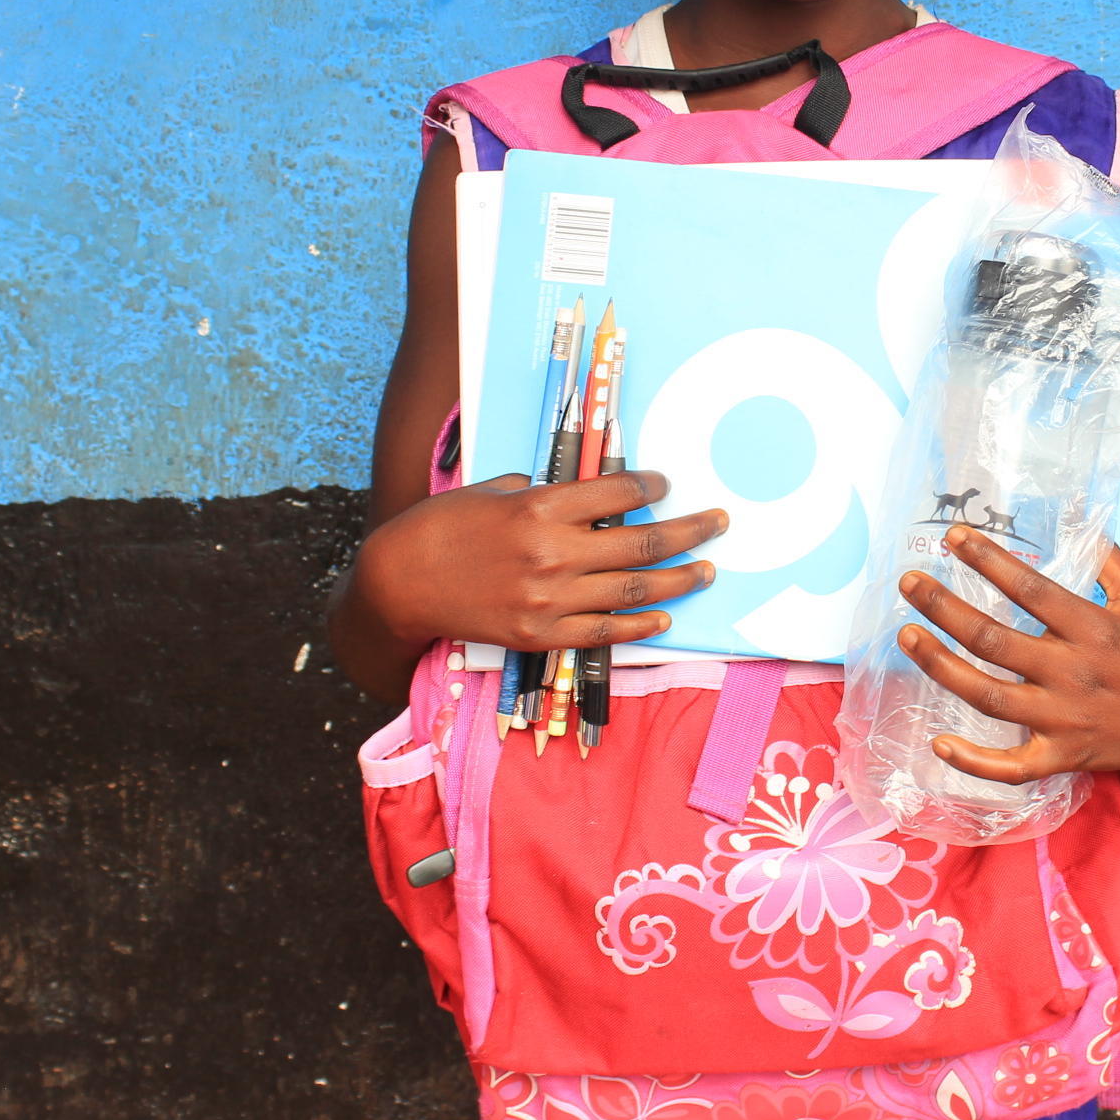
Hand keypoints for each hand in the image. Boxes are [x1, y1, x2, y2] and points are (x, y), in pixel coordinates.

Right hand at [343, 470, 725, 671]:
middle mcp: (553, 553)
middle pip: (640, 541)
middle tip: (719, 523)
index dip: (652, 486)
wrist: (400, 582)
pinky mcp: (539, 635)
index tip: (667, 484)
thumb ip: (545, 492)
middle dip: (689, 530)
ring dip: (678, 579)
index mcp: (541, 507)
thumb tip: (589, 496)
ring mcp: (548, 599)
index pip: (618, 492)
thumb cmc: (444, 526)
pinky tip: (662, 617)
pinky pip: (603, 633)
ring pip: (632, 590)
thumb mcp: (494, 490)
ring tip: (705, 570)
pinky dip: (639, 626)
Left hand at [895, 525, 1119, 782]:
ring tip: (906, 636)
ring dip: (941, 666)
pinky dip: (974, 761)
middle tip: (909, 581)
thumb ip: (1107, 557)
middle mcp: (1074, 673)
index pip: (1029, 588)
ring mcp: (1067, 719)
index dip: (987, 560)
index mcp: (1094, 628)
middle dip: (943, 607)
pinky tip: (939, 742)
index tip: (953, 536)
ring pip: (988, 696)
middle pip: (993, 639)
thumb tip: (1076, 510)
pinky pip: (1012, 767)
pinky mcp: (1067, 755)